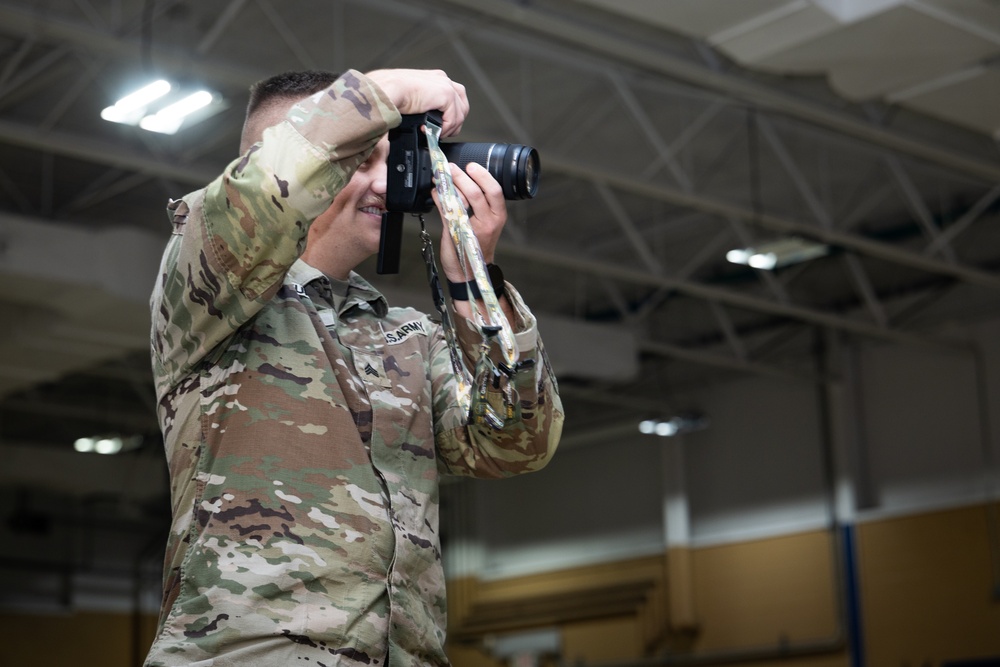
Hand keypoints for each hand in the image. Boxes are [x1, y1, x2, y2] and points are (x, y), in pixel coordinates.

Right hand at [365, 69, 468, 135]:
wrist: (385, 91)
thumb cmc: (388, 93)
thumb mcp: (408, 98)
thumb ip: (419, 105)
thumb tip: (420, 120)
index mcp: (434, 78)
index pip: (453, 97)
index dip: (449, 115)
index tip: (440, 128)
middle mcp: (442, 79)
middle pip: (462, 104)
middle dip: (455, 122)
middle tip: (443, 134)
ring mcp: (445, 86)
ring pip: (460, 113)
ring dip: (451, 128)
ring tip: (437, 135)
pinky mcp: (446, 95)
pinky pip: (454, 118)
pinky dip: (446, 129)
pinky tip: (434, 132)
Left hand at [434, 162, 506, 282]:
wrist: (471, 271)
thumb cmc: (478, 245)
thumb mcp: (485, 223)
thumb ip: (478, 204)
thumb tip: (462, 179)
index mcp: (498, 216)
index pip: (495, 191)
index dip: (483, 175)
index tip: (471, 165)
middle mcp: (487, 222)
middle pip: (476, 193)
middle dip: (461, 177)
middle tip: (450, 168)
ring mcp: (471, 229)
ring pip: (460, 201)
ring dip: (447, 185)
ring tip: (439, 176)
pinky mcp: (455, 234)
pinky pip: (445, 211)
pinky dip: (438, 198)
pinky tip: (435, 192)